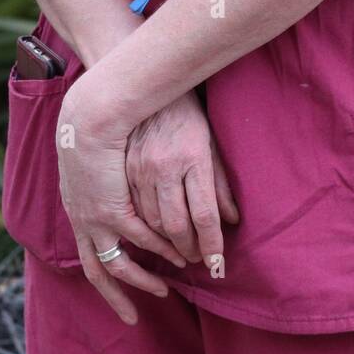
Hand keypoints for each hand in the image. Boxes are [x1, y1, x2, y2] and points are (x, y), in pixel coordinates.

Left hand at [56, 84, 187, 324]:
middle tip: (133, 318)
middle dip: (116, 297)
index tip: (121, 291)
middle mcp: (81, 218)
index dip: (106, 275)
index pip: (89, 251)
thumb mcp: (100, 160)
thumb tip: (118, 194)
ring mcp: (94, 216)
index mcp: (77, 207)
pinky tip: (175, 254)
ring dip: (141, 280)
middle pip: (95, 271)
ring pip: (117, 263)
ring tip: (164, 289)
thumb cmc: (102, 123)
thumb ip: (112, 182)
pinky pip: (138, 238)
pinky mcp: (112, 208)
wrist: (93, 108)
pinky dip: (158, 250)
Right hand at [125, 90, 239, 264]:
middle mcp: (163, 167)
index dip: (212, 244)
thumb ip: (220, 183)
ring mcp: (138, 170)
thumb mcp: (210, 143)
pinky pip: (132, 211)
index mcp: (191, 158)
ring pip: (150, 223)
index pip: (204, 214)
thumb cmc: (186, 116)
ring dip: (165, 246)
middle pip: (175, 225)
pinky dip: (144, 230)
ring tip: (180, 254)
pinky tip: (155, 236)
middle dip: (188, 250)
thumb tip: (232, 220)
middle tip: (199, 260)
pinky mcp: (122, 172)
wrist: (146, 89)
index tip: (218, 264)